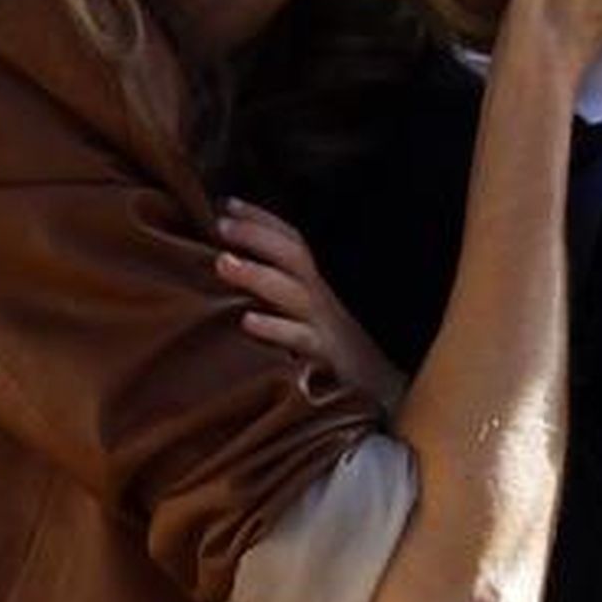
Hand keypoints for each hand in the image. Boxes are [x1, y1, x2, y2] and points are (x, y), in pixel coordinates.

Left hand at [214, 197, 407, 416]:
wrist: (382, 398)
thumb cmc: (331, 358)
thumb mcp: (305, 321)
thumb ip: (277, 297)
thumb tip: (227, 273)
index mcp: (314, 287)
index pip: (290, 240)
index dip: (261, 219)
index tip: (226, 202)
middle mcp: (321, 300)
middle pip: (293, 254)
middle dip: (257, 235)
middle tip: (219, 223)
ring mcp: (325, 329)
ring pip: (294, 292)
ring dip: (257, 274)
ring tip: (222, 262)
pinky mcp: (328, 361)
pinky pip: (302, 340)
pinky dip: (275, 329)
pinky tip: (247, 322)